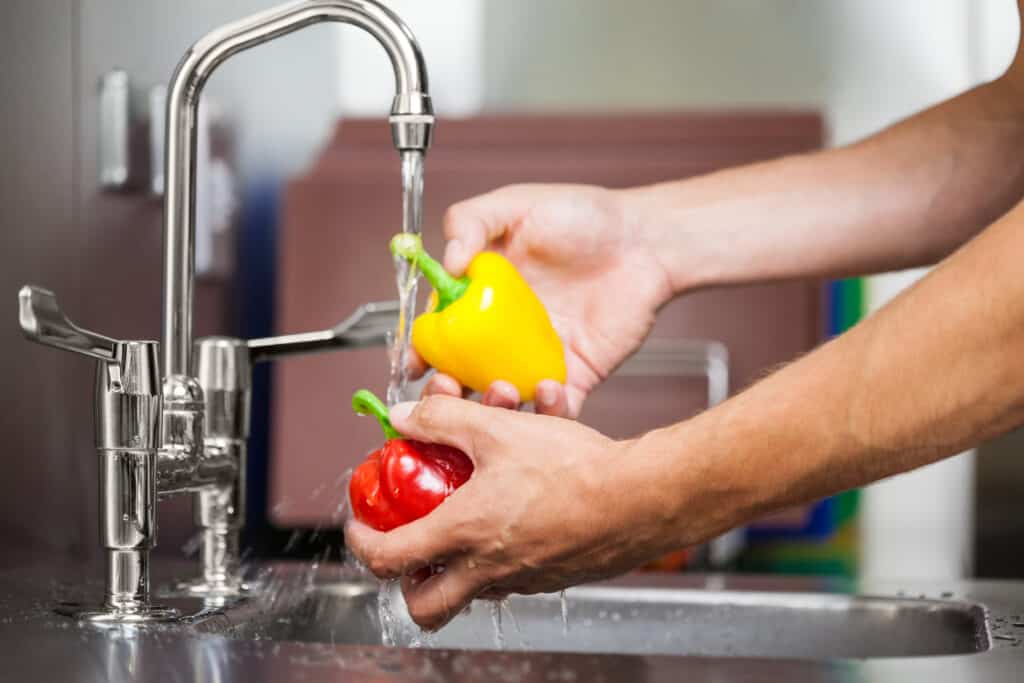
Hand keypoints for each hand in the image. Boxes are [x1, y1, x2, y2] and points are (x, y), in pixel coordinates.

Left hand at [344, 395, 691, 630]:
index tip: (360, 525)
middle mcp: (488, 569)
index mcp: (464, 534)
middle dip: (407, 585)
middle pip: (426, 607)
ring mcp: (521, 580)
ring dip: (455, 565)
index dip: (362, 543)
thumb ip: (444, 421)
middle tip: (407, 552)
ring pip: (470, 593)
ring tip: (462, 522)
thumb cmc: (575, 470)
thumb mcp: (498, 430)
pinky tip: (515, 513)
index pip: (390, 559)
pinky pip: (511, 577)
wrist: (640, 498)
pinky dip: (500, 553)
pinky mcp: (552, 578)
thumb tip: (407, 416)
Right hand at [415, 184, 674, 417]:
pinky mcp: (575, 375)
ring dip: (492, 406)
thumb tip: (444, 262)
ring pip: (503, 401)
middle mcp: (504, 333)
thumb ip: (471, 222)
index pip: (440, 330)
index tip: (413, 362)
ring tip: (499, 390)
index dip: (420, 349)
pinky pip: (556, 409)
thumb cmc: (584, 216)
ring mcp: (538, 358)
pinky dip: (548, 411)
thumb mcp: (517, 204)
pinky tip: (549, 389)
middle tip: (446, 388)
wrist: (646, 240)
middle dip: (445, 391)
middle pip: (461, 375)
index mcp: (482, 297)